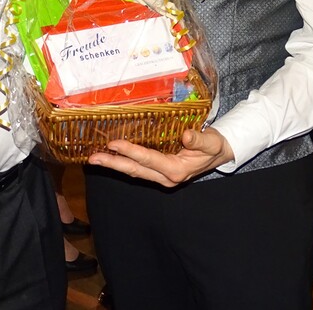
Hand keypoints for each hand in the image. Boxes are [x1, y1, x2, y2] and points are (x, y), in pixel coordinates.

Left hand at [87, 127, 233, 186]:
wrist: (219, 155)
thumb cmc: (214, 146)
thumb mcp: (212, 142)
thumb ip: (199, 139)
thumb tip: (186, 135)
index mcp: (177, 170)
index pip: (149, 159)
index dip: (131, 151)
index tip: (114, 144)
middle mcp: (166, 177)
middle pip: (135, 170)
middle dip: (113, 163)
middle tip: (93, 158)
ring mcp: (161, 176)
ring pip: (133, 171)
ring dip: (114, 165)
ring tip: (95, 159)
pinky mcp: (158, 172)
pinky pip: (137, 168)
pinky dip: (123, 162)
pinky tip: (111, 156)